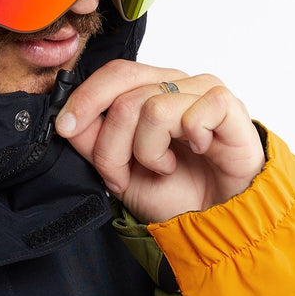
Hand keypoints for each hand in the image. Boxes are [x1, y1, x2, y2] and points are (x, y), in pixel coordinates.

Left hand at [55, 60, 265, 223]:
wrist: (215, 221)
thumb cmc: (175, 192)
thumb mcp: (119, 171)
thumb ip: (92, 141)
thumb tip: (68, 119)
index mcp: (150, 90)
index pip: (113, 73)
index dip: (85, 99)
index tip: (65, 128)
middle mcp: (176, 85)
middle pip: (125, 94)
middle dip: (111, 144)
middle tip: (122, 173)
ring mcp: (203, 93)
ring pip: (153, 108)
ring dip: (149, 152)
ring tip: (164, 167)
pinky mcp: (229, 107)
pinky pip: (194, 113)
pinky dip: (189, 140)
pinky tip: (198, 152)